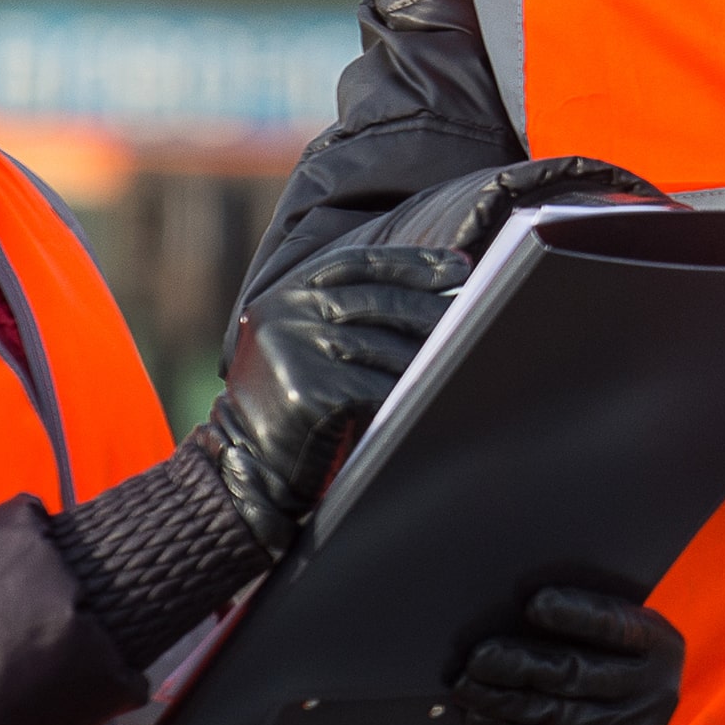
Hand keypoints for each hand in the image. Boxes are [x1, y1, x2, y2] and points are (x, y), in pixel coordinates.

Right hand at [188, 243, 462, 552]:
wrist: (246, 464)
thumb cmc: (292, 400)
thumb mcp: (304, 341)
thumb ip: (346, 312)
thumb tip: (434, 293)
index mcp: (285, 292)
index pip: (358, 263)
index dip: (412, 261)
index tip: (458, 266)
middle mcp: (286, 314)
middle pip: (379, 301)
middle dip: (432, 308)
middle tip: (477, 312)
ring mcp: (295, 352)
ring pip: (384, 347)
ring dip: (431, 353)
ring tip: (465, 352)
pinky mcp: (309, 393)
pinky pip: (377, 388)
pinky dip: (410, 391)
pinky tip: (435, 390)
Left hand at [452, 586, 685, 724]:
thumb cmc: (603, 669)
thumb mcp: (610, 643)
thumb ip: (580, 629)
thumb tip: (514, 614)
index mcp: (657, 644)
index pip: (614, 625)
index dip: (576, 614)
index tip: (534, 605)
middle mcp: (655, 690)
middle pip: (576, 673)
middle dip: (520, 665)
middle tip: (478, 659)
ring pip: (557, 713)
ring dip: (504, 702)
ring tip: (467, 690)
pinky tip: (485, 720)